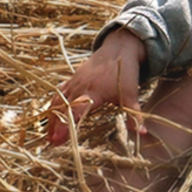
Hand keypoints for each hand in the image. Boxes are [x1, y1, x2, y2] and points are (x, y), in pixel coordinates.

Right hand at [46, 28, 146, 145]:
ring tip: (49, 135)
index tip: (59, 138)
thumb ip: (135, 116)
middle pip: (63, 108)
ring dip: (52, 117)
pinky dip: (53, 105)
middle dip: (56, 125)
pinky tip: (50, 117)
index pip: (77, 110)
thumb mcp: (131, 95)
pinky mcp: (72, 79)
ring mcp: (74, 82)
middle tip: (51, 142)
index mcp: (94, 92)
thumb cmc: (125, 73)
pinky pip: (59, 93)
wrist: (118, 49)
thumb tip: (142, 134)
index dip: (67, 124)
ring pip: (58, 100)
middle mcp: (80, 87)